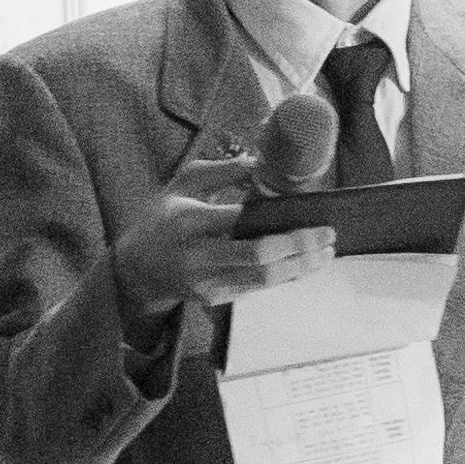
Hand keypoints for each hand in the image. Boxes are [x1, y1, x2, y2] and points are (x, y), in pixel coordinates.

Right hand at [109, 151, 333, 326]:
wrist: (136, 270)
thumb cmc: (163, 220)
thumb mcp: (181, 184)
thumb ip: (220, 171)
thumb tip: (260, 165)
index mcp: (187, 222)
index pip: (237, 220)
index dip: (275, 217)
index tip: (306, 209)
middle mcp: (197, 256)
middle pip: (258, 255)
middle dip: (299, 245)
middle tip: (328, 233)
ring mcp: (206, 282)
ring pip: (264, 278)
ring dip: (301, 266)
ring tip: (326, 252)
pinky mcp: (215, 298)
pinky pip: (258, 288)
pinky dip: (286, 276)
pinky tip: (305, 264)